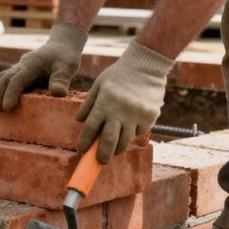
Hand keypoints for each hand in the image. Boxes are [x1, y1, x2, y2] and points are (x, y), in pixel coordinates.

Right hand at [0, 23, 87, 110]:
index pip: (18, 79)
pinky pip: (5, 76)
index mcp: (33, 64)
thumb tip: (58, 94)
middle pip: (6, 78)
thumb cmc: (65, 57)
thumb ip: (61, 79)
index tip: (7, 107)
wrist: (61, 45)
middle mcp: (22, 65)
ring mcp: (20, 67)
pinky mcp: (20, 71)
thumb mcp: (67, 67)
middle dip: (0, 94)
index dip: (11, 93)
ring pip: (3, 76)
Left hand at [75, 42, 173, 163]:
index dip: (84, 142)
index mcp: (104, 103)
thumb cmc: (119, 74)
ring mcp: (136, 115)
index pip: (90, 128)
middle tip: (100, 162)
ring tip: (113, 151)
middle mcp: (119, 112)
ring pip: (126, 140)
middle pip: (109, 141)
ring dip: (118, 148)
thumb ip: (89, 103)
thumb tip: (79, 120)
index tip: (81, 151)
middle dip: (103, 155)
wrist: (146, 66)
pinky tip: (130, 130)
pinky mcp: (149, 117)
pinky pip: (139, 132)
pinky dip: (133, 134)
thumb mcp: (99, 84)